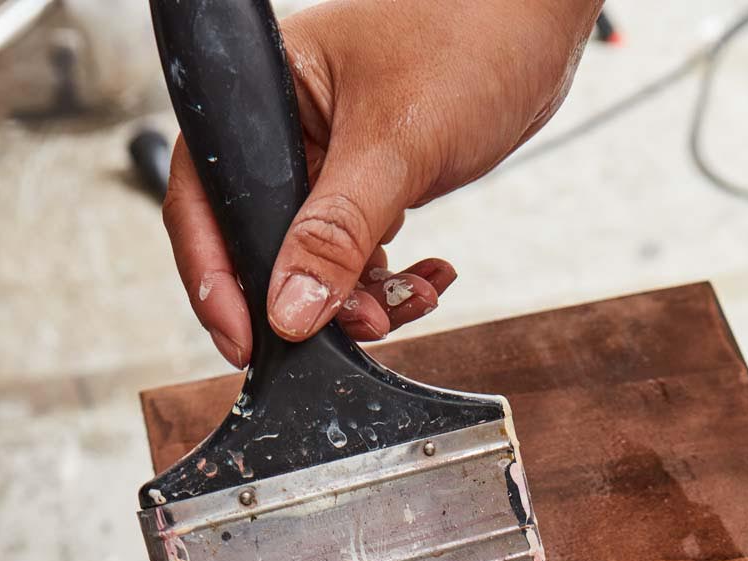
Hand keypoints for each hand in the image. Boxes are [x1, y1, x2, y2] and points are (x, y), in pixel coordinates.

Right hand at [162, 0, 599, 365]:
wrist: (539, 20)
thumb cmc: (468, 37)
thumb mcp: (396, 143)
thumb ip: (338, 232)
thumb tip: (289, 311)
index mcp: (263, 92)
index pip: (207, 198)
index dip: (216, 279)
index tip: (245, 342)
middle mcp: (286, 130)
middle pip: (262, 244)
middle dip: (308, 300)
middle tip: (352, 329)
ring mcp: (328, 161)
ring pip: (317, 264)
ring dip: (359, 301)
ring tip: (408, 300)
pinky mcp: (369, 185)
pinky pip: (360, 257)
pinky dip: (391, 283)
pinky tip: (429, 278)